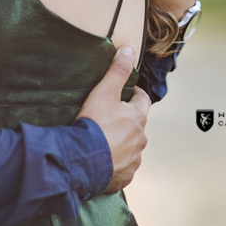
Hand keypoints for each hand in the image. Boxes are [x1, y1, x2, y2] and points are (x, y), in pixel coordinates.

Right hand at [77, 45, 149, 192]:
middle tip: (110, 116)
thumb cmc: (95, 124)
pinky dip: (117, 162)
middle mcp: (141, 140)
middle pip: (137, 125)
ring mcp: (134, 160)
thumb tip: (129, 48)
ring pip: (132, 147)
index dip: (135, 94)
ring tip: (105, 140)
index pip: (143, 100)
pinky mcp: (124, 176)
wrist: (82, 160)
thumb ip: (118, 69)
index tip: (126, 92)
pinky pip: (123, 167)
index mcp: (138, 118)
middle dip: (127, 120)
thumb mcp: (105, 91)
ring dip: (123, 143)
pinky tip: (104, 160)